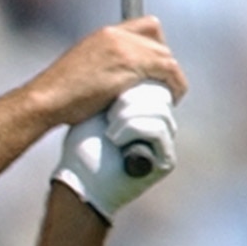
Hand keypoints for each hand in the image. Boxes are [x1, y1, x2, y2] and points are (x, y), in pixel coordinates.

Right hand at [27, 19, 185, 129]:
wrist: (46, 99)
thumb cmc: (59, 95)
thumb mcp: (83, 69)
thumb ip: (104, 66)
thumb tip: (121, 82)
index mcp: (104, 34)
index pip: (145, 25)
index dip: (156, 43)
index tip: (156, 63)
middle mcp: (116, 35)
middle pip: (159, 40)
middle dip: (164, 63)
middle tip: (162, 85)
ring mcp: (124, 49)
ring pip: (166, 56)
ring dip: (171, 77)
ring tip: (167, 95)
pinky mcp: (131, 65)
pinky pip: (168, 71)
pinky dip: (175, 85)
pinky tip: (171, 97)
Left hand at [54, 89, 176, 219]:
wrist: (80, 180)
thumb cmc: (82, 145)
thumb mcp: (101, 109)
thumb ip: (121, 87)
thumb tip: (136, 64)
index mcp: (147, 112)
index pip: (156, 84)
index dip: (135, 84)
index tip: (110, 99)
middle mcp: (160, 126)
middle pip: (161, 94)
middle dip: (132, 99)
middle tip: (109, 115)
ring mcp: (165, 143)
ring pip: (159, 111)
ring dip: (129, 115)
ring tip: (110, 129)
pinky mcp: (166, 161)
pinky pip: (156, 129)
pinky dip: (132, 129)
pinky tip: (114, 138)